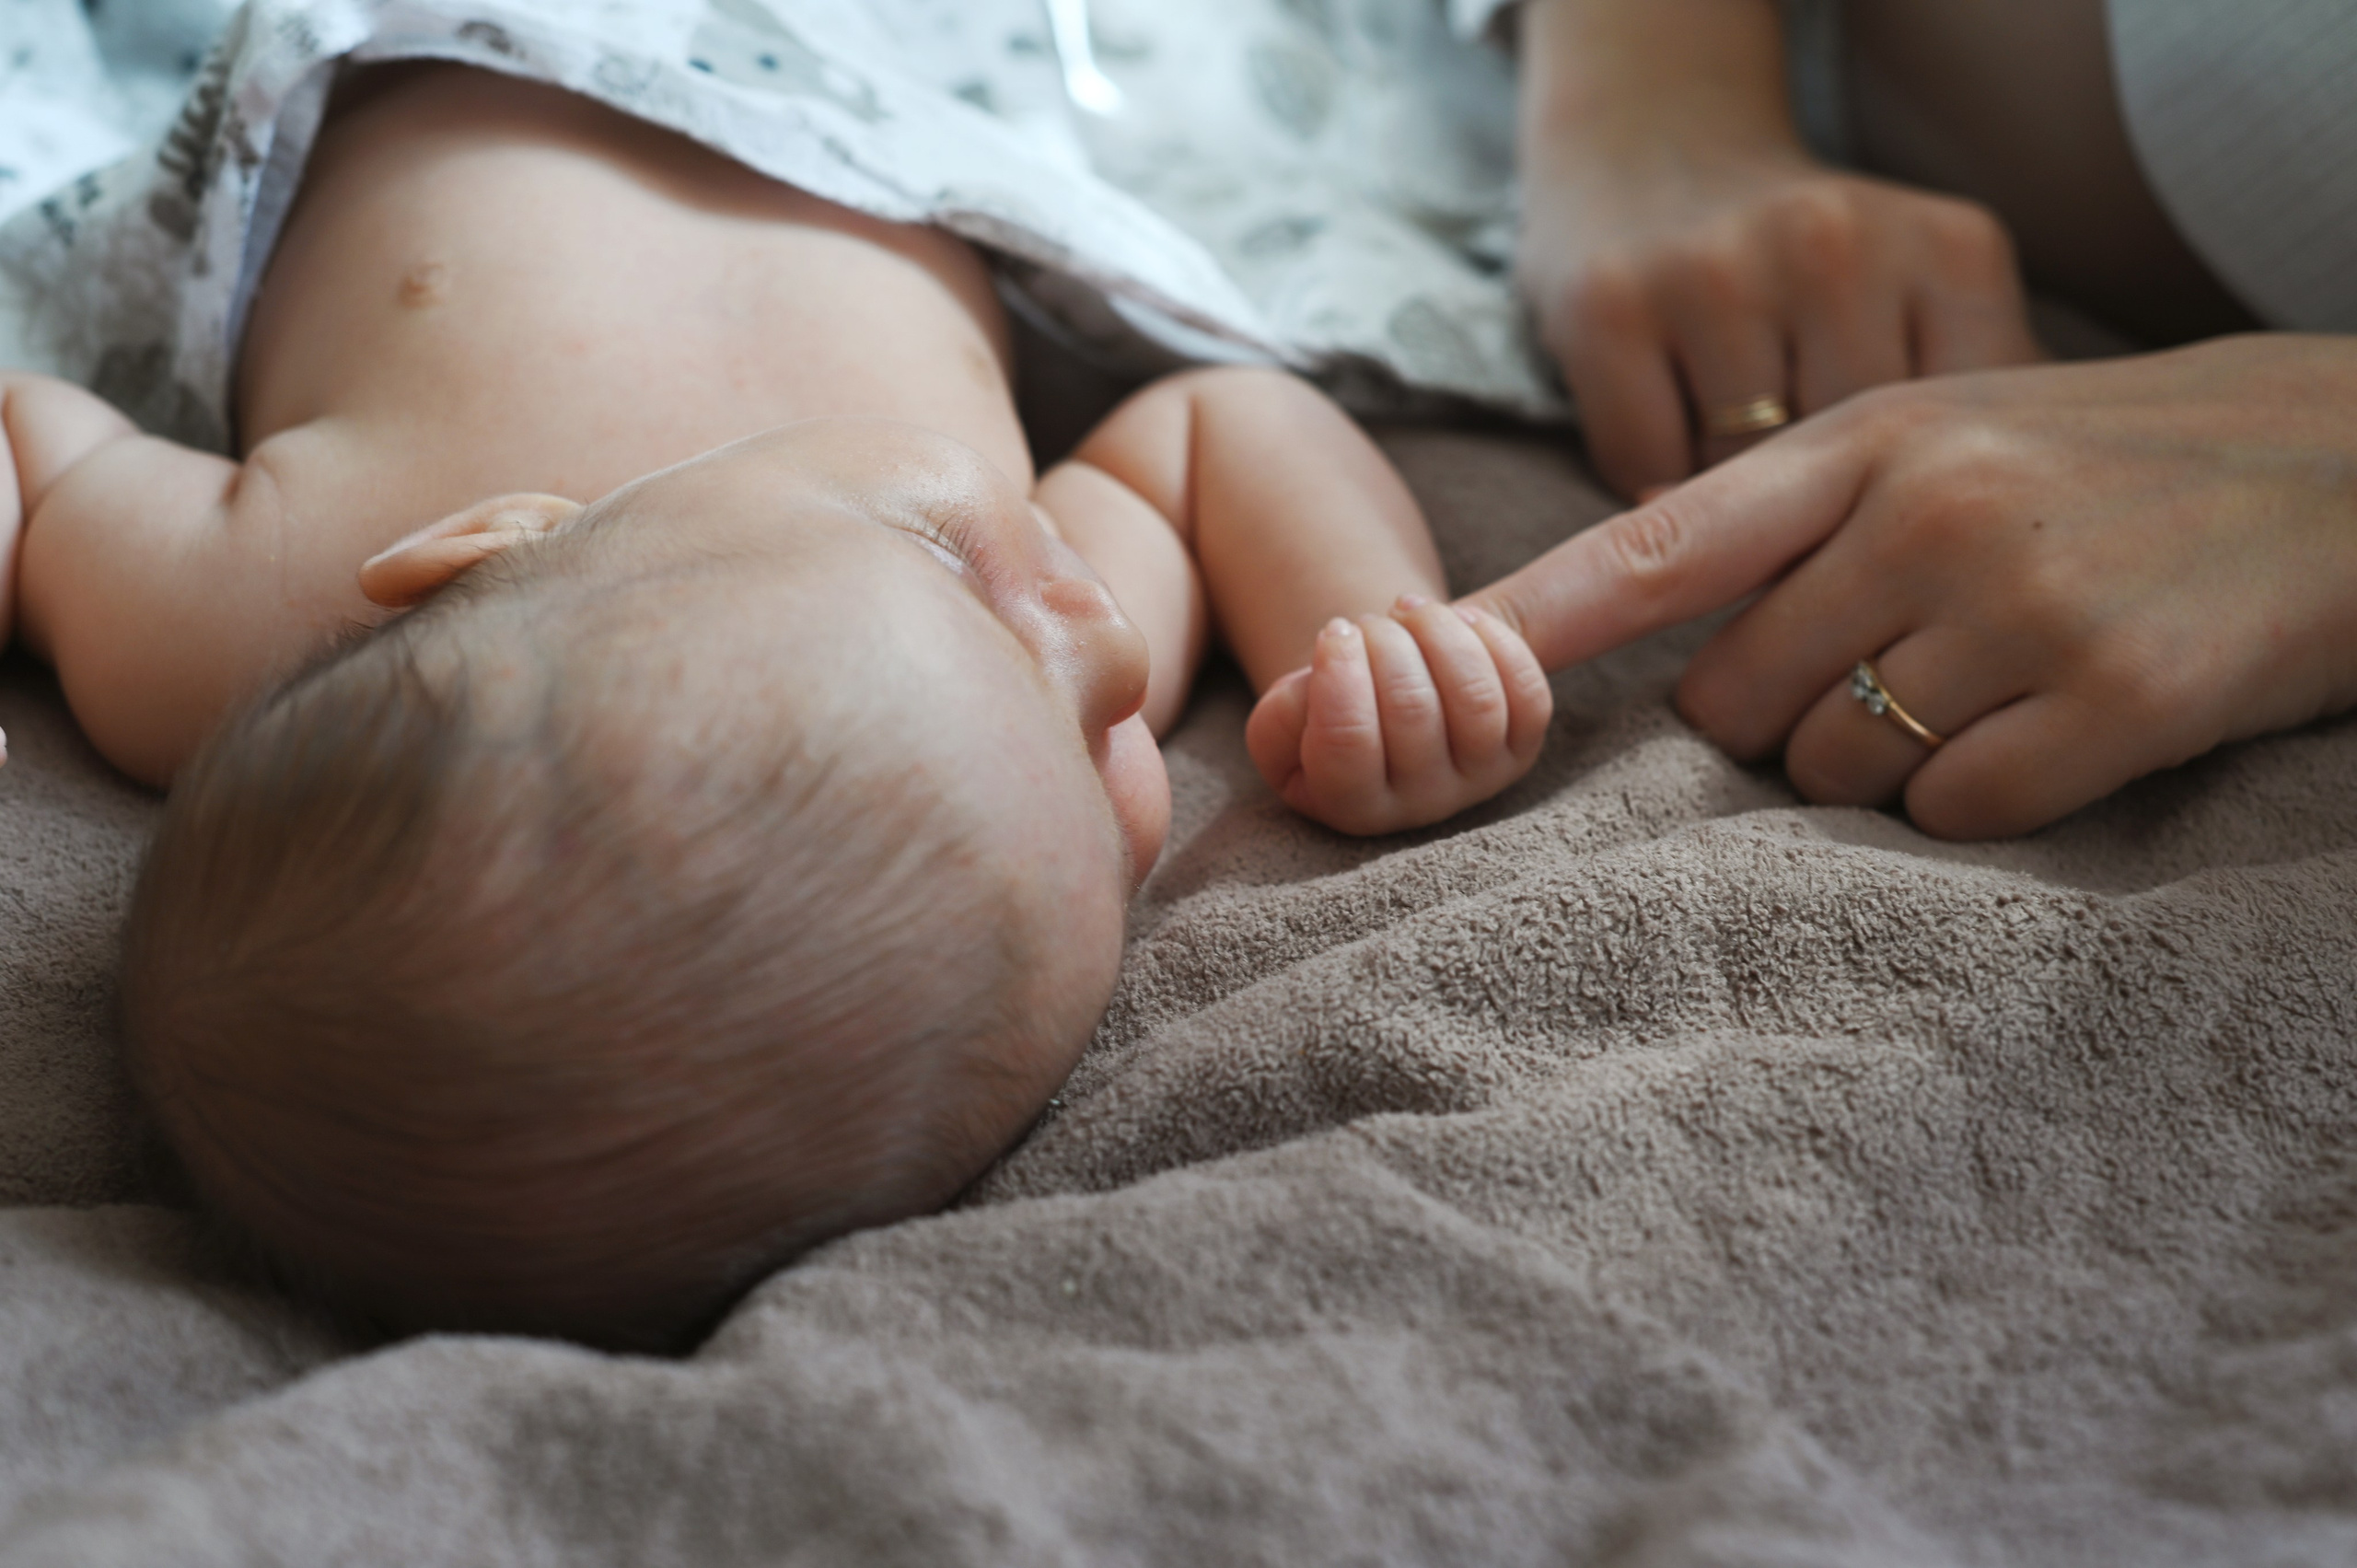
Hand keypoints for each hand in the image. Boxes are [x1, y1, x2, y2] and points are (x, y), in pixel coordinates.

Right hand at [1246, 596, 1551, 834]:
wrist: (1386, 712)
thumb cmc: (1329, 712)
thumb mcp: (1284, 721)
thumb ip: (1284, 713)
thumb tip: (1330, 675)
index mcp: (1351, 806)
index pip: (1347, 743)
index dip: (1339, 671)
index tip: (1335, 631)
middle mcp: (1421, 805)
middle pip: (1412, 710)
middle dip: (1385, 641)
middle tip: (1369, 622)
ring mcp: (1479, 779)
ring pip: (1475, 698)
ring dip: (1438, 631)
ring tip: (1409, 609)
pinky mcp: (1522, 749)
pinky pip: (1525, 690)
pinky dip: (1492, 640)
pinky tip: (1458, 620)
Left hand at [1467, 336, 2356, 837]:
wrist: (2345, 469)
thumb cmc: (2110, 464)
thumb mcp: (1948, 435)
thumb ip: (1804, 518)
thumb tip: (1658, 641)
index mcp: (1868, 442)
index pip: (1659, 544)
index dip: (1535, 617)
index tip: (1436, 664)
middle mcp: (1927, 514)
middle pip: (1729, 704)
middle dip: (1773, 724)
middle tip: (1878, 682)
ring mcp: (2019, 605)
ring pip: (1833, 770)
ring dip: (1878, 768)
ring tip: (1981, 692)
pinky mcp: (2112, 701)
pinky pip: (1951, 815)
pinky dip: (1977, 804)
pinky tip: (2047, 737)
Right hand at [1521, 151, 2046, 499]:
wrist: (1655, 142)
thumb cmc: (1811, 275)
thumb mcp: (1932, 312)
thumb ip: (1971, 426)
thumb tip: (1955, 587)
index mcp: (1950, 253)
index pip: (1962, 459)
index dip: (1925, 518)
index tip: (1899, 523)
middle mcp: (1835, 244)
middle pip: (1850, 480)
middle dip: (1823, 519)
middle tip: (1804, 506)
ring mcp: (1715, 269)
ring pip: (1741, 489)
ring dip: (1732, 510)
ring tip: (1734, 461)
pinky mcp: (1608, 304)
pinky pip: (1642, 473)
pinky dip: (1650, 484)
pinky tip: (1663, 434)